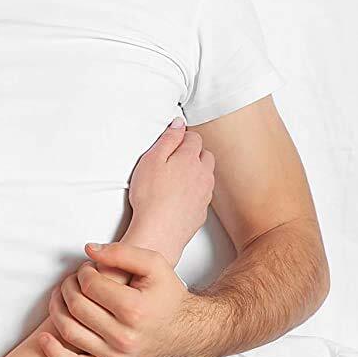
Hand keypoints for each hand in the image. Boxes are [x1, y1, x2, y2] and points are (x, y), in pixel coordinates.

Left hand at [37, 242, 195, 356]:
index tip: (88, 270)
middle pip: (76, 307)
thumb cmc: (168, 296)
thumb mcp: (155, 265)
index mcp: (134, 310)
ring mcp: (116, 356)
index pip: (89, 286)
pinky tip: (44, 336)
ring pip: (70, 331)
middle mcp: (124, 337)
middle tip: (74, 280)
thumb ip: (122, 252)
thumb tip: (88, 250)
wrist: (188, 333)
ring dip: (57, 309)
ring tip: (63, 297)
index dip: (83, 272)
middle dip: (69, 287)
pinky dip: (54, 352)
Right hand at [125, 119, 214, 264]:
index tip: (172, 140)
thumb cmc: (150, 197)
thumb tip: (178, 124)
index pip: (194, 138)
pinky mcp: (202, 211)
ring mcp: (205, 194)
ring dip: (196, 172)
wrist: (159, 232)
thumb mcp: (151, 160)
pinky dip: (194, 192)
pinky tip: (178, 197)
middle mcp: (203, 175)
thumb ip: (168, 139)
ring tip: (175, 179)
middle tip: (174, 159)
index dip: (183, 137)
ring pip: (206, 176)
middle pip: (206, 155)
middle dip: (193, 153)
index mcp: (190, 158)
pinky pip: (202, 195)